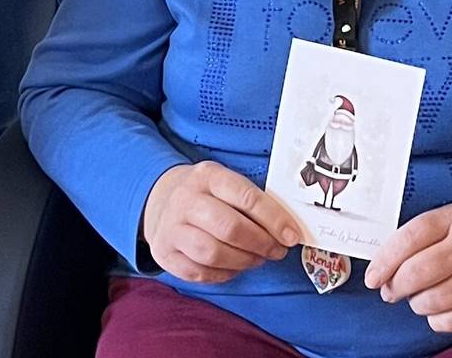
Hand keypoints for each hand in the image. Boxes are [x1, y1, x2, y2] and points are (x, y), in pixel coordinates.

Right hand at [140, 161, 301, 284]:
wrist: (160, 198)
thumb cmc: (205, 193)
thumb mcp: (225, 182)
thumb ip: (252, 200)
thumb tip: (286, 228)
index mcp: (208, 176)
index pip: (246, 197)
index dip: (274, 219)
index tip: (291, 236)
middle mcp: (186, 200)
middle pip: (230, 228)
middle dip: (261, 244)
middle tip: (277, 251)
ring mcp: (171, 228)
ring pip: (212, 253)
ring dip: (244, 261)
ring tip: (257, 259)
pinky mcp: (164, 253)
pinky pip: (198, 273)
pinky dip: (223, 274)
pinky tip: (235, 267)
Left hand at [363, 203, 451, 333]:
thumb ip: (419, 235)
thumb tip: (382, 265)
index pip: (411, 237)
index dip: (385, 259)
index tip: (372, 275)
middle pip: (417, 273)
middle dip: (395, 286)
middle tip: (390, 289)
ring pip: (430, 300)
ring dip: (415, 302)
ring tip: (419, 294)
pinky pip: (447, 321)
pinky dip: (434, 318)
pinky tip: (437, 307)